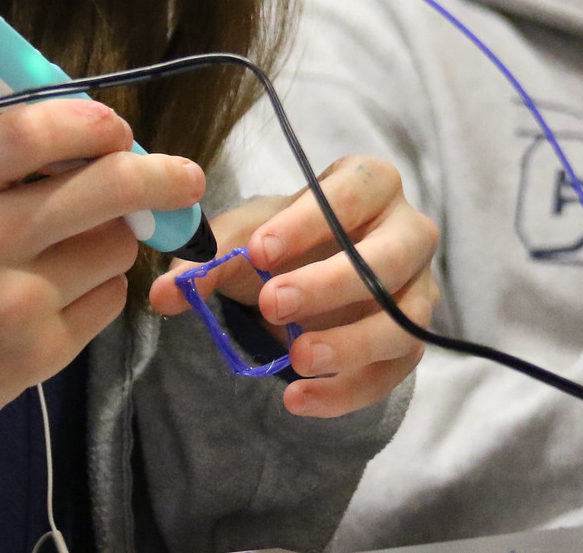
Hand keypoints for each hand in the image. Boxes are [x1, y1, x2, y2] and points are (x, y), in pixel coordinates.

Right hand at [0, 98, 205, 441]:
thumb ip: (0, 162)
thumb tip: (96, 136)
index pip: (36, 131)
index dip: (93, 123)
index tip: (118, 129)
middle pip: (107, 188)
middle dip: (159, 175)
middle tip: (183, 176)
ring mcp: (14, 301)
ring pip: (117, 246)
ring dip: (115, 238)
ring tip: (79, 246)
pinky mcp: (40, 353)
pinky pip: (108, 300)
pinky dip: (100, 288)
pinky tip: (64, 290)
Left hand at [148, 156, 439, 418]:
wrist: (303, 272)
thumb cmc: (281, 239)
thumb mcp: (242, 238)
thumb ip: (205, 259)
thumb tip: (164, 294)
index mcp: (370, 183)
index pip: (352, 192)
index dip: (308, 222)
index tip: (260, 252)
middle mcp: (408, 230)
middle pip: (390, 256)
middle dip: (330, 283)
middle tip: (272, 304)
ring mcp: (418, 288)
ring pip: (403, 319)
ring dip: (350, 343)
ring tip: (295, 359)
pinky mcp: (411, 338)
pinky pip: (392, 372)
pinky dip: (347, 391)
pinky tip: (300, 399)